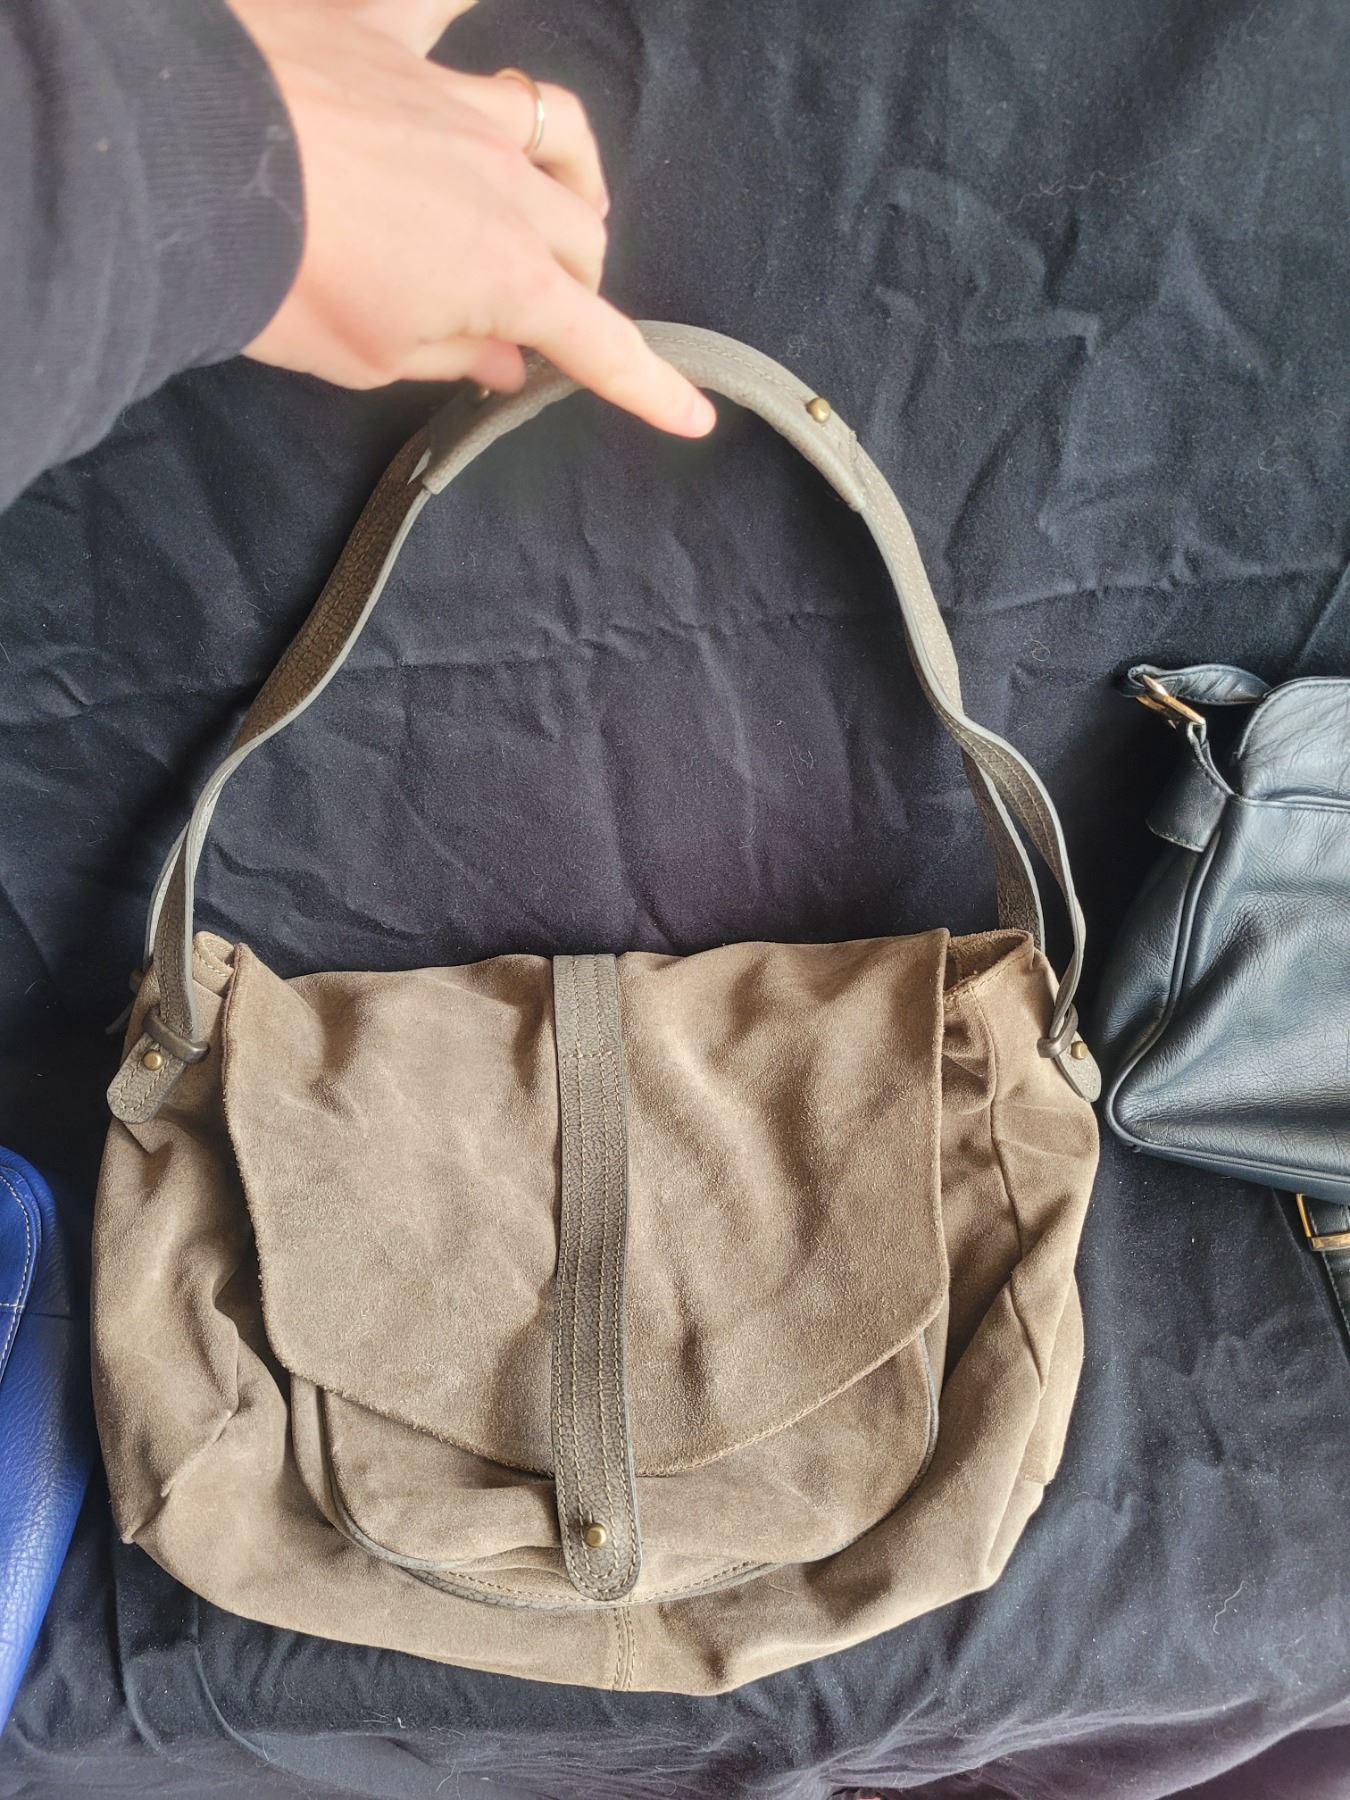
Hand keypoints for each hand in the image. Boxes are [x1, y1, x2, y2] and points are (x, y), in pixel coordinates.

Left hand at [229, 0, 715, 435]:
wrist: (190, 165)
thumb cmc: (281, 281)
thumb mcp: (369, 355)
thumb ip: (448, 353)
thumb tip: (502, 357)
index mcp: (507, 276)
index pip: (600, 344)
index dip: (647, 386)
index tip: (691, 416)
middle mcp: (504, 184)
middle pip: (585, 237)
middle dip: (582, 282)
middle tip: (542, 319)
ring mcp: (455, 101)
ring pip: (553, 130)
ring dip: (570, 171)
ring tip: (556, 196)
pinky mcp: (392, 41)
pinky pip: (443, 5)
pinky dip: (458, 8)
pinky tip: (465, 5)